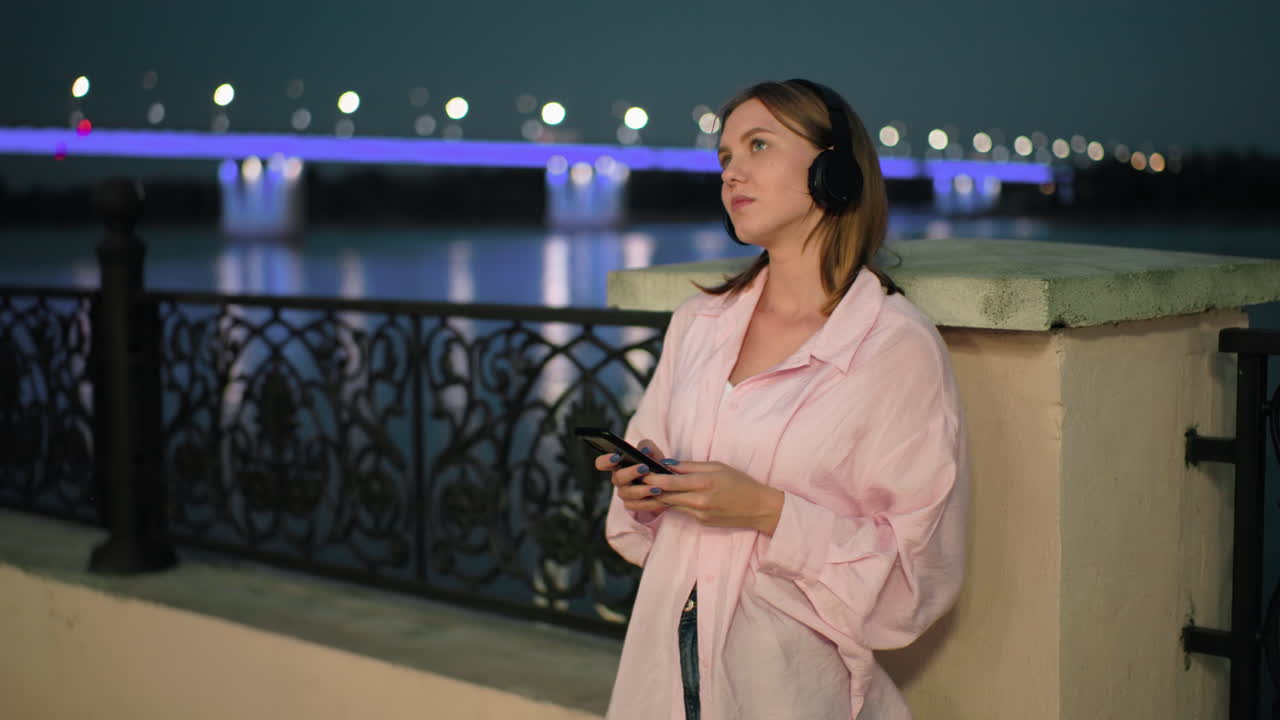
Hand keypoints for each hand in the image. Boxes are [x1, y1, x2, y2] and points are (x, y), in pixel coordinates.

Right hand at [595, 438, 672, 517]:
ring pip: (628, 493)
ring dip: (643, 490)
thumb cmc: (653, 463)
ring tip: (657, 487)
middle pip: (617, 478)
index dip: (606, 460)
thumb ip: (648, 447)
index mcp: (617, 464)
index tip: (616, 457)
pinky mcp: (631, 504)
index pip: (602, 463)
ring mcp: (624, 493)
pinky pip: (637, 505)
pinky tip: (660, 497)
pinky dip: (650, 502)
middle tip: (644, 468)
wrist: (665, 482)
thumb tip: (645, 450)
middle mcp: (618, 479)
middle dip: (631, 473)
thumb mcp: (652, 452)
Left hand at [644, 460, 784, 534]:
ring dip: (660, 496)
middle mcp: (700, 500)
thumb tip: (667, 465)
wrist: (759, 508)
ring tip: (648, 486)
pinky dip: (674, 502)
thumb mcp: (717, 467)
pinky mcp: (701, 522)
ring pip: (671, 504)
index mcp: (704, 482)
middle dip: (651, 488)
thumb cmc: (740, 483)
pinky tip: (668, 495)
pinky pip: (682, 510)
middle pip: (666, 495)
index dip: (652, 478)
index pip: (670, 482)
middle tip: (638, 480)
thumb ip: (690, 467)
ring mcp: (699, 514)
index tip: (641, 473)